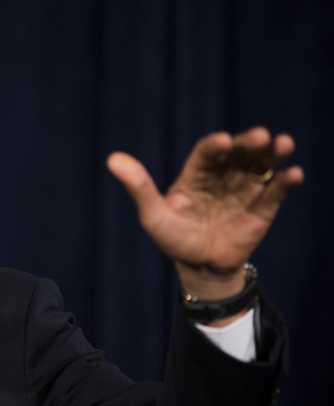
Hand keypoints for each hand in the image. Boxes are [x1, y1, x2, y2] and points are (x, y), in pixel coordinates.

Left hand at [107, 127, 303, 302]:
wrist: (200, 269)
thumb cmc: (173, 238)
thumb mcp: (153, 214)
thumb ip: (138, 187)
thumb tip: (112, 159)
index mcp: (197, 173)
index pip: (208, 152)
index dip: (216, 146)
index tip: (223, 141)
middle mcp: (223, 175)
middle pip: (239, 152)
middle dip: (250, 143)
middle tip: (261, 136)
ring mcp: (245, 189)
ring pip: (262, 165)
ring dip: (274, 154)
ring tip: (283, 144)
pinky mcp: (264, 208)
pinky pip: (276, 191)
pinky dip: (285, 182)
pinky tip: (293, 175)